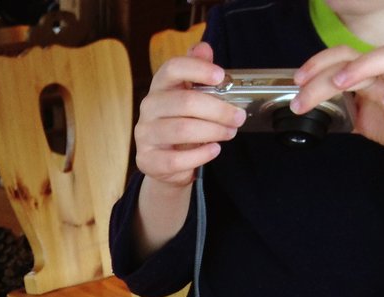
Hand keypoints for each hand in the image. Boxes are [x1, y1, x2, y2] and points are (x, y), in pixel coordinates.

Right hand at [135, 41, 245, 186]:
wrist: (165, 162)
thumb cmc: (182, 124)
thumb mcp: (192, 98)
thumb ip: (197, 73)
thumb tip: (203, 48)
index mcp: (160, 87)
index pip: (172, 68)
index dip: (197, 69)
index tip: (221, 76)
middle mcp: (148, 107)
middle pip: (185, 102)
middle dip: (218, 110)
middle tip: (238, 117)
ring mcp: (145, 134)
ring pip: (182, 130)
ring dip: (213, 131)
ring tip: (229, 133)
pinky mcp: (147, 159)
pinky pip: (176, 159)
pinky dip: (200, 155)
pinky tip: (214, 150)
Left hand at [292, 45, 383, 178]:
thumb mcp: (359, 117)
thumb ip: (338, 108)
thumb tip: (307, 108)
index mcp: (370, 77)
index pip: (343, 56)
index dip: (319, 63)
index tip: (297, 81)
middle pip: (358, 56)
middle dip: (326, 72)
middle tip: (303, 94)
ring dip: (363, 67)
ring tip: (342, 84)